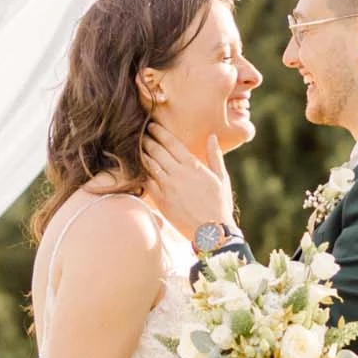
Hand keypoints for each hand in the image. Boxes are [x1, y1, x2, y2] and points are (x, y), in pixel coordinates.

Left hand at [142, 118, 234, 241]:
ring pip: (150, 165)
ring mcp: (168, 188)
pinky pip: (147, 183)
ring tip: (136, 147)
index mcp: (194, 166)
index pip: (172, 144)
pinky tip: (136, 168)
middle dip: (147, 140)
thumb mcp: (222, 178)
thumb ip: (215, 156)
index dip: (160, 132)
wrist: (212, 232)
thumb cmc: (219, 205)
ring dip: (142, 154)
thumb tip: (212, 136)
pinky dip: (141, 173)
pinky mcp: (161, 201)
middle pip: (157, 151)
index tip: (152, 126)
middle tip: (140, 133)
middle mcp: (179, 174)